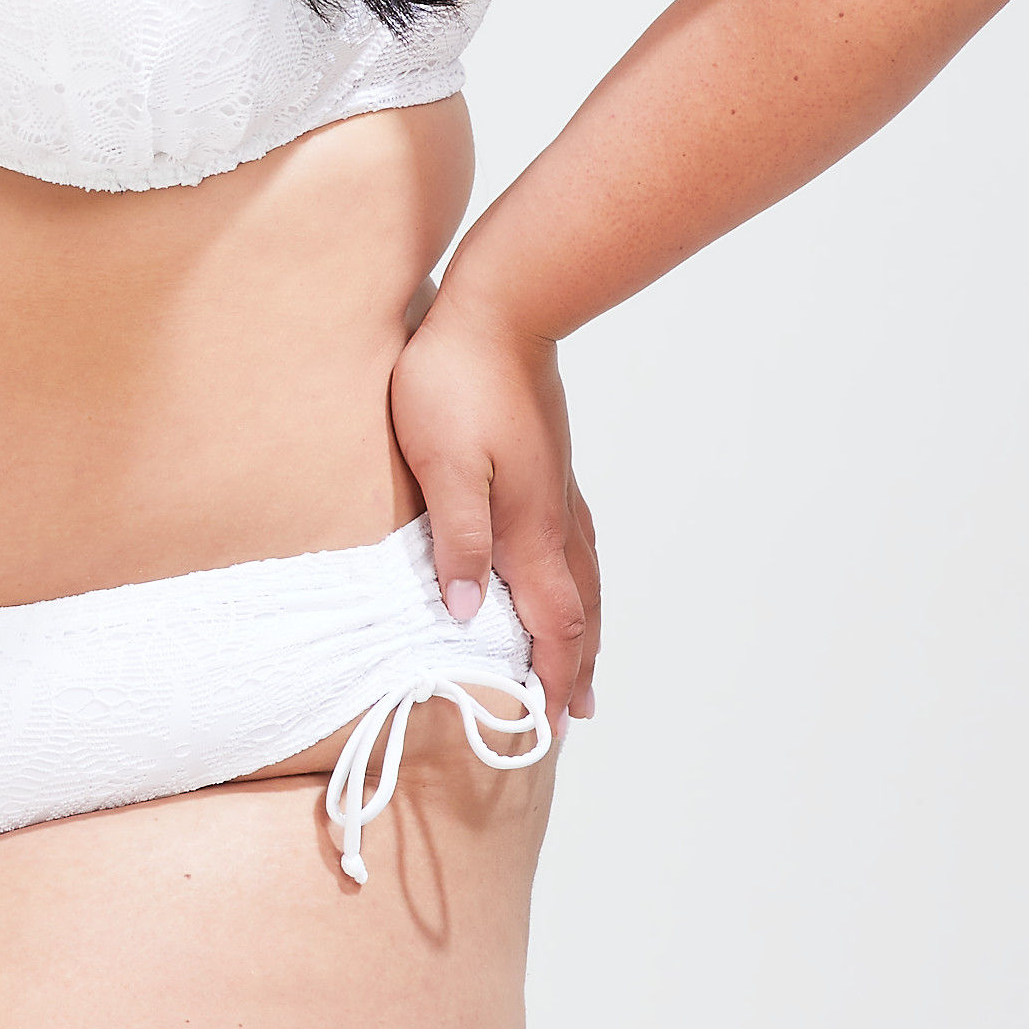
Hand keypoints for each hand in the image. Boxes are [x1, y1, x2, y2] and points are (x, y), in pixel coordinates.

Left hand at [390, 292, 601, 724]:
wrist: (503, 305)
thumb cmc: (458, 379)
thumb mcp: (443, 464)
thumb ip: (458, 539)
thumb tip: (468, 613)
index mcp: (528, 526)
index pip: (549, 620)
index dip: (550, 674)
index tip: (550, 722)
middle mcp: (554, 515)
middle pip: (576, 607)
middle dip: (575, 664)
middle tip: (577, 714)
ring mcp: (558, 487)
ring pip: (583, 574)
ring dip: (585, 626)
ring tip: (584, 661)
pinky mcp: (552, 462)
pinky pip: (575, 541)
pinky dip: (580, 579)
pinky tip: (572, 573)